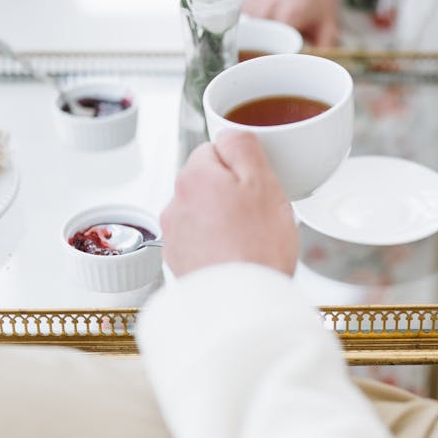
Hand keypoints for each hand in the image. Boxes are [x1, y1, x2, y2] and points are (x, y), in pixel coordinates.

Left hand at [161, 131, 298, 276]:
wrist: (242, 303)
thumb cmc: (256, 247)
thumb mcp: (263, 181)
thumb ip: (242, 146)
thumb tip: (229, 134)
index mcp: (194, 176)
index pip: (216, 149)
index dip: (242, 167)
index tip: (256, 186)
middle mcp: (175, 202)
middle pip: (208, 181)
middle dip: (230, 193)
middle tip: (256, 215)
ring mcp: (174, 234)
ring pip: (204, 211)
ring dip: (221, 219)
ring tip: (246, 240)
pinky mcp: (177, 260)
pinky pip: (200, 239)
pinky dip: (215, 244)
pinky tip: (235, 257)